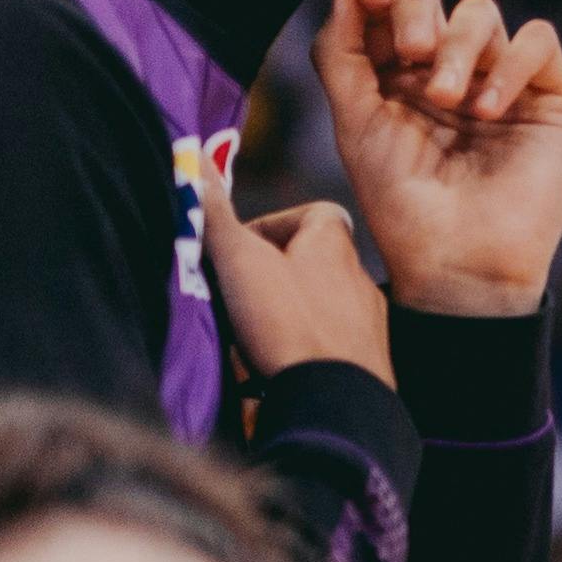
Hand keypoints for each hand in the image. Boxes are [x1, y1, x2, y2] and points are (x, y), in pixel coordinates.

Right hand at [199, 177, 392, 388]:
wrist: (337, 402)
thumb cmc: (288, 321)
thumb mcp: (240, 261)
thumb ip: (215, 214)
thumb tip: (194, 159)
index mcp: (336, 244)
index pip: (314, 213)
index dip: (274, 225)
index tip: (241, 249)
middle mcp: (359, 278)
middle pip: (311, 262)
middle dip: (272, 274)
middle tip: (237, 294)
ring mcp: (367, 324)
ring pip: (318, 305)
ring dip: (284, 312)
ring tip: (252, 332)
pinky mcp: (367, 364)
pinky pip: (328, 344)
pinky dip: (302, 347)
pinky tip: (278, 366)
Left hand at [315, 0, 561, 319]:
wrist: (458, 263)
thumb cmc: (401, 204)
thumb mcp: (354, 123)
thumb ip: (340, 53)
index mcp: (394, 74)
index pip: (387, 3)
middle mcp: (446, 70)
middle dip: (416, 14)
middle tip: (413, 53)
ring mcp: (497, 81)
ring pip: (482, 13)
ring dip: (461, 45)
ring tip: (450, 100)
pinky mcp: (546, 98)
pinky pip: (537, 41)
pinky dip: (511, 63)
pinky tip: (489, 110)